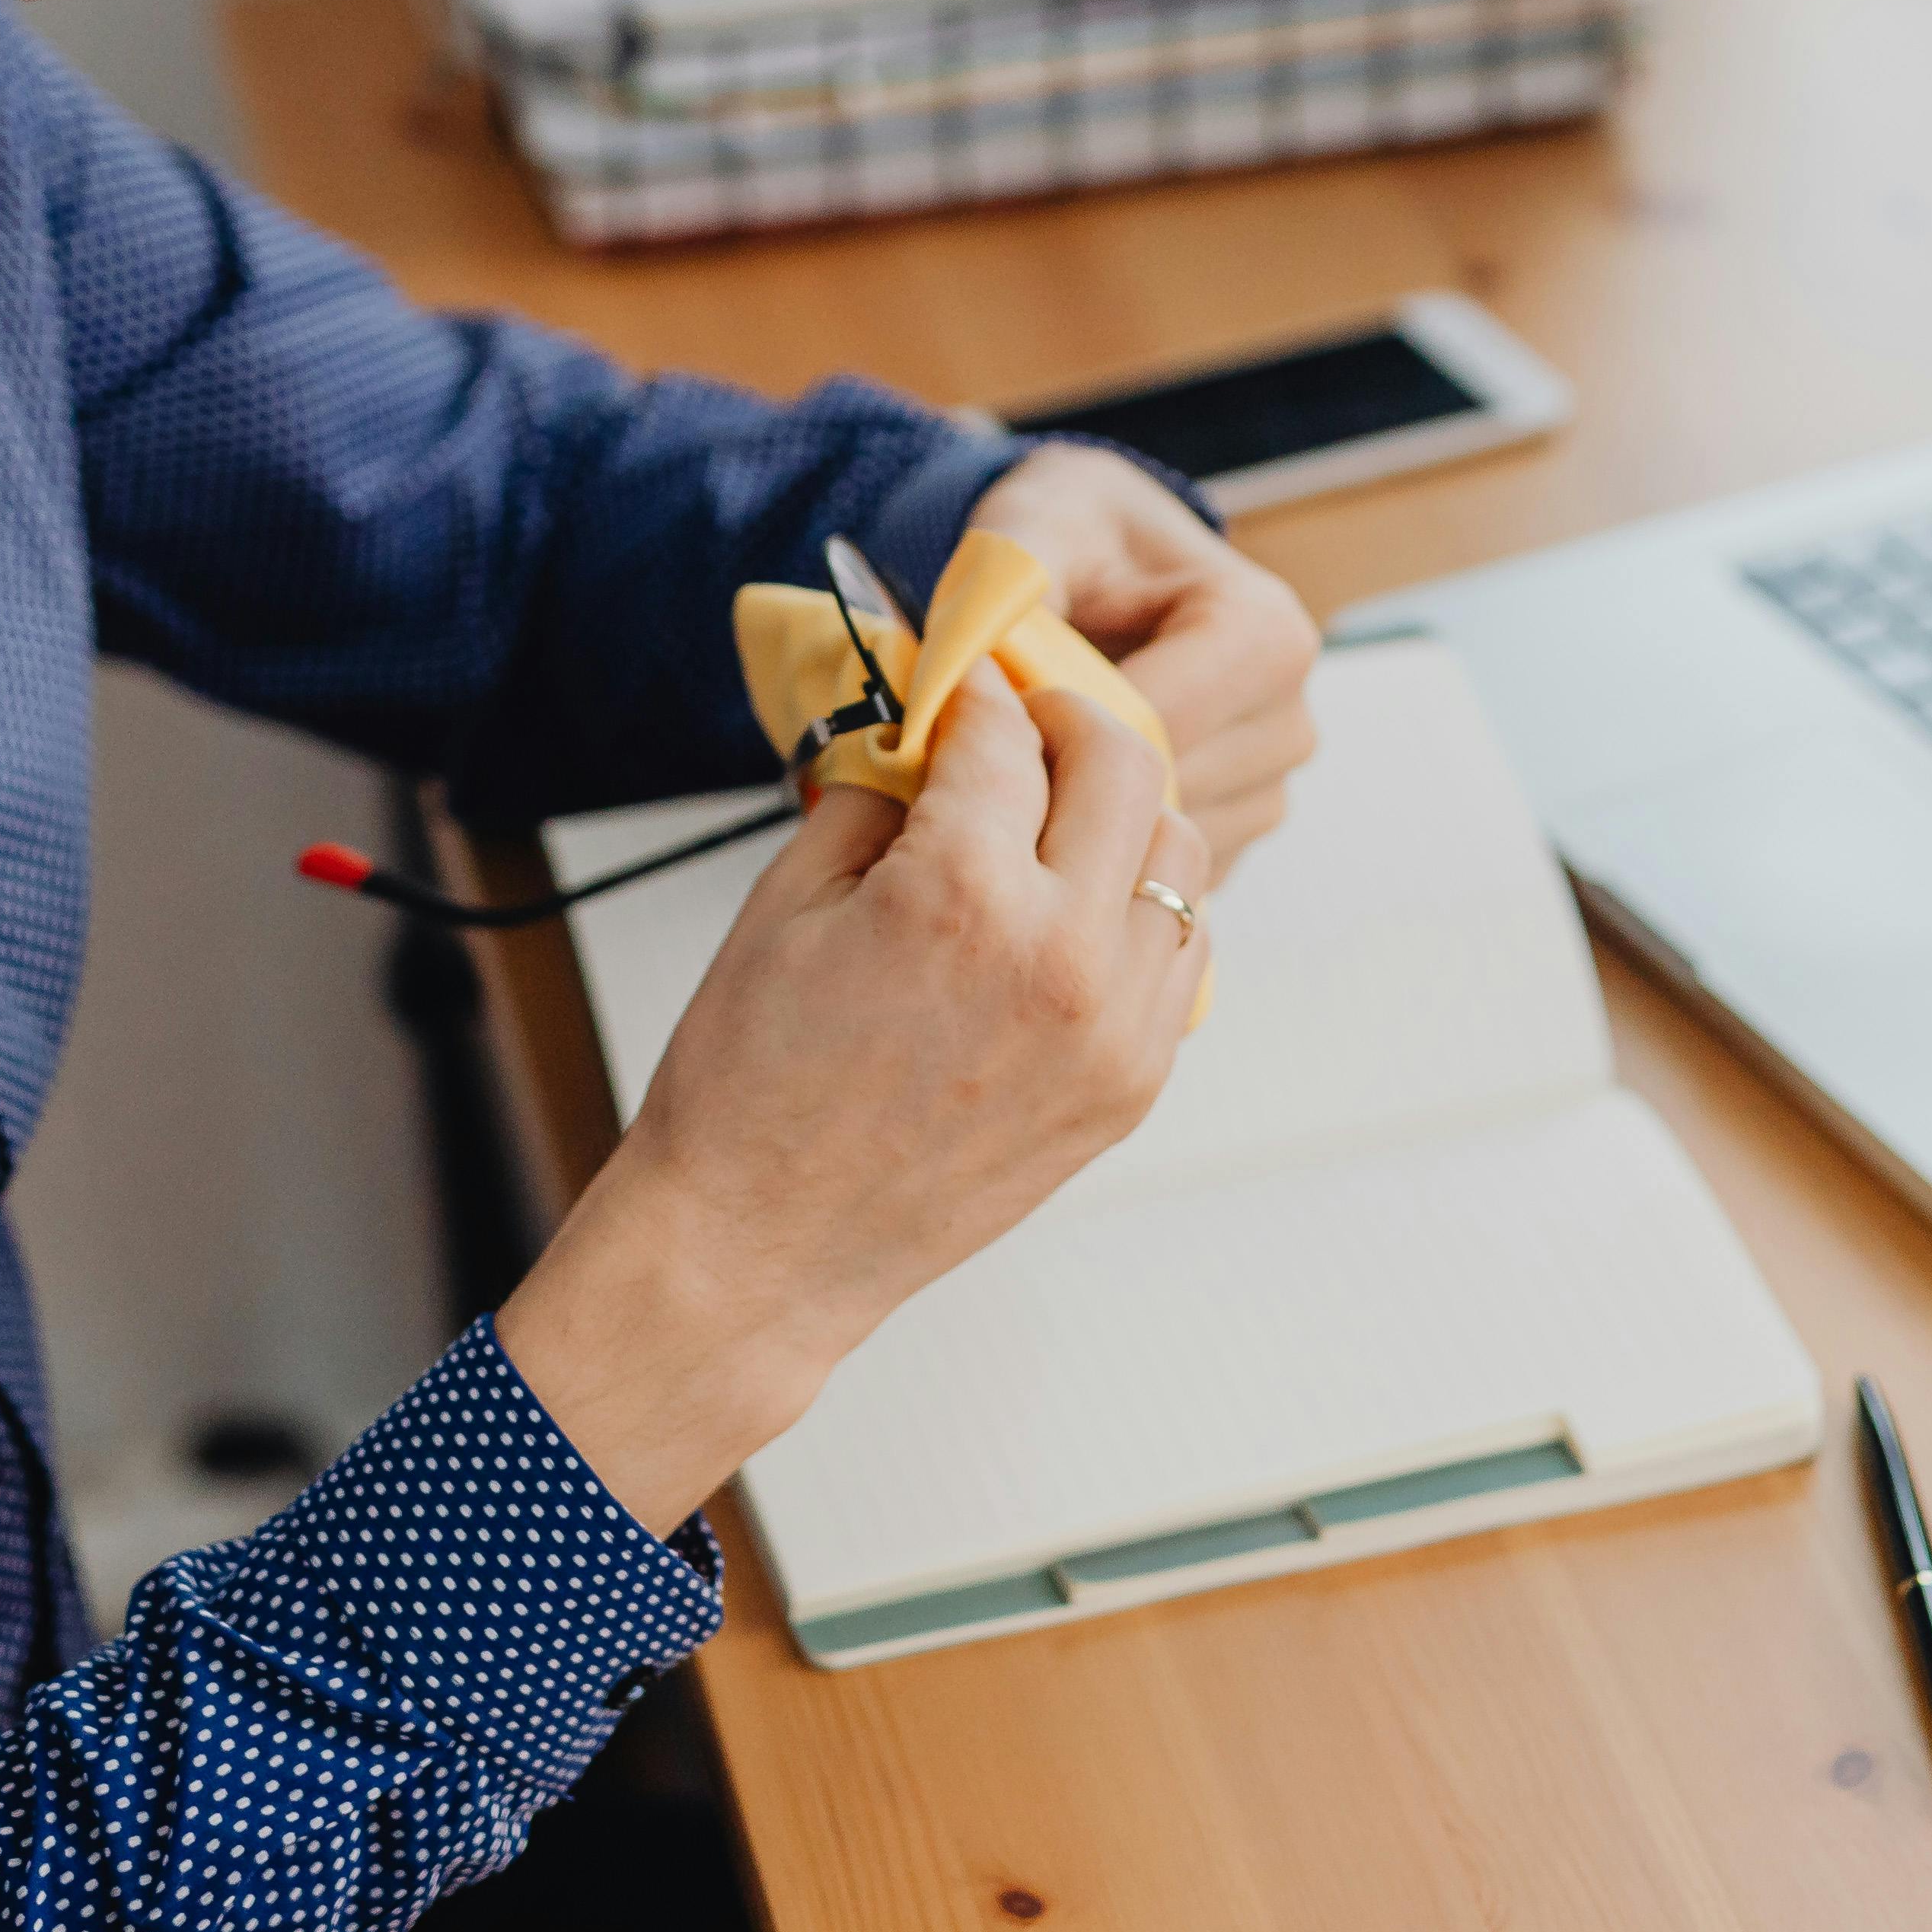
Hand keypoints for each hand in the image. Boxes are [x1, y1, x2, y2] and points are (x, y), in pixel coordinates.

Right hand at [496, 667, 1207, 1532]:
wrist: (760, 1249)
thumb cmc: (749, 1088)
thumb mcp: (786, 902)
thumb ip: (874, 795)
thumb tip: (926, 729)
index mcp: (961, 896)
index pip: (1007, 733)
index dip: (980, 690)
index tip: (968, 682)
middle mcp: (1062, 956)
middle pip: (1125, 766)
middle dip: (1069, 722)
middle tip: (1023, 724)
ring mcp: (1113, 1028)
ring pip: (1180, 852)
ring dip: (1123, 812)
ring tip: (1055, 817)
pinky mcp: (1131, 1084)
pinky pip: (1182, 951)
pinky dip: (1143, 906)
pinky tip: (1076, 907)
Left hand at [963, 440, 1320, 863]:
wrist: (1104, 560)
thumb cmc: (1074, 536)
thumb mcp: (1034, 526)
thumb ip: (1004, 578)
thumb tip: (965, 657)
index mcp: (1264, 635)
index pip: (1153, 727)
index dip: (1051, 735)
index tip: (978, 725)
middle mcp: (1287, 719)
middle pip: (1159, 797)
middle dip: (1059, 785)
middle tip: (977, 759)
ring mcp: (1269, 785)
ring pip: (1154, 848)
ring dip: (1072, 825)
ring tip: (1012, 773)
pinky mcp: (1235, 833)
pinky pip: (1156, 873)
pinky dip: (1096, 852)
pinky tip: (1050, 803)